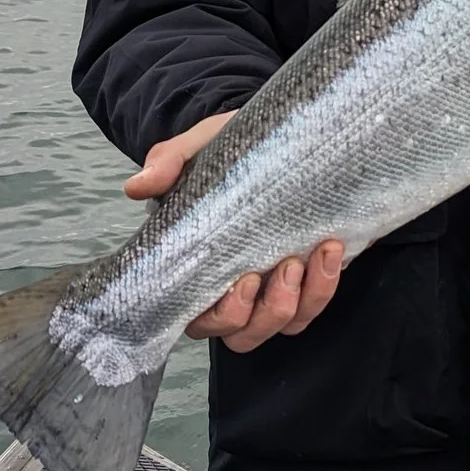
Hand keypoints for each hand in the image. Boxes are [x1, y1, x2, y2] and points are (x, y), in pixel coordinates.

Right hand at [126, 110, 346, 353]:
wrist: (279, 134)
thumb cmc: (229, 150)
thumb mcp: (199, 147)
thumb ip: (168, 164)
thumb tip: (137, 188)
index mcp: (199, 266)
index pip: (198, 317)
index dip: (220, 315)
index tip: (241, 280)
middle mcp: (233, 287)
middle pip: (241, 336)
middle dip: (263, 312)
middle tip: (281, 267)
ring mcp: (272, 287)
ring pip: (282, 326)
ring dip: (301, 300)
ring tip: (314, 254)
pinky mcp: (308, 278)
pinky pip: (315, 304)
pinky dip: (326, 284)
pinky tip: (332, 249)